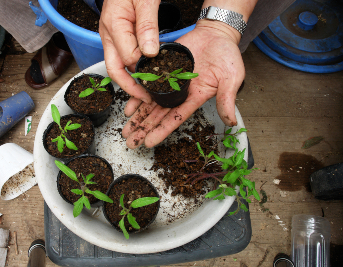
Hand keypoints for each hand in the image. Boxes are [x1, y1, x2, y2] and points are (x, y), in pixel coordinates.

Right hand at [99, 0, 160, 103]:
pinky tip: (146, 74)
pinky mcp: (118, 35)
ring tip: (149, 91)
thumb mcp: (146, 0)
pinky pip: (124, 56)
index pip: (127, 57)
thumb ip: (147, 26)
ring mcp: (111, 35)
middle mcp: (108, 33)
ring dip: (132, 80)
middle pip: (115, 69)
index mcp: (113, 25)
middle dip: (131, 86)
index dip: (144, 69)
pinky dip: (134, 68)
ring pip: (119, 65)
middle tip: (149, 98)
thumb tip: (149, 54)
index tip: (160, 78)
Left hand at [122, 20, 245, 148]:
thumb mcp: (231, 79)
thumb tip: (230, 122)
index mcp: (194, 98)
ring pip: (150, 102)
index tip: (148, 143)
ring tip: (125, 130)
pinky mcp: (162, 68)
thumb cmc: (227, 56)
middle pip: (158, 115)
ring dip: (138, 117)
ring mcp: (169, 81)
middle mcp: (179, 93)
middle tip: (130, 142)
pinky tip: (128, 107)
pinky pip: (147, 83)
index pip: (174, 118)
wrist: (216, 34)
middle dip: (144, 129)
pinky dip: (137, 95)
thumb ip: (227, 99)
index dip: (161, 130)